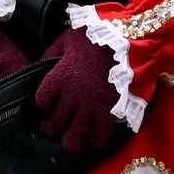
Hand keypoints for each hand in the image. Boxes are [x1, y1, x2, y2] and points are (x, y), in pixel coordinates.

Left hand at [35, 27, 121, 153]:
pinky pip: (100, 136)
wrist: (132, 37)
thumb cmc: (99, 33)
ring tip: (73, 135)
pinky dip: (95, 140)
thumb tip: (44, 63)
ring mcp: (92, 107)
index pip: (41, 102)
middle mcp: (72, 97)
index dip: (44, 103)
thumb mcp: (69, 37)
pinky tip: (95, 135)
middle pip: (54, 125)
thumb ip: (52, 52)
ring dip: (71, 139)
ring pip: (74, 138)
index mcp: (59, 78)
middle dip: (52, 126)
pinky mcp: (112, 112)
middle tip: (56, 124)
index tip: (49, 102)